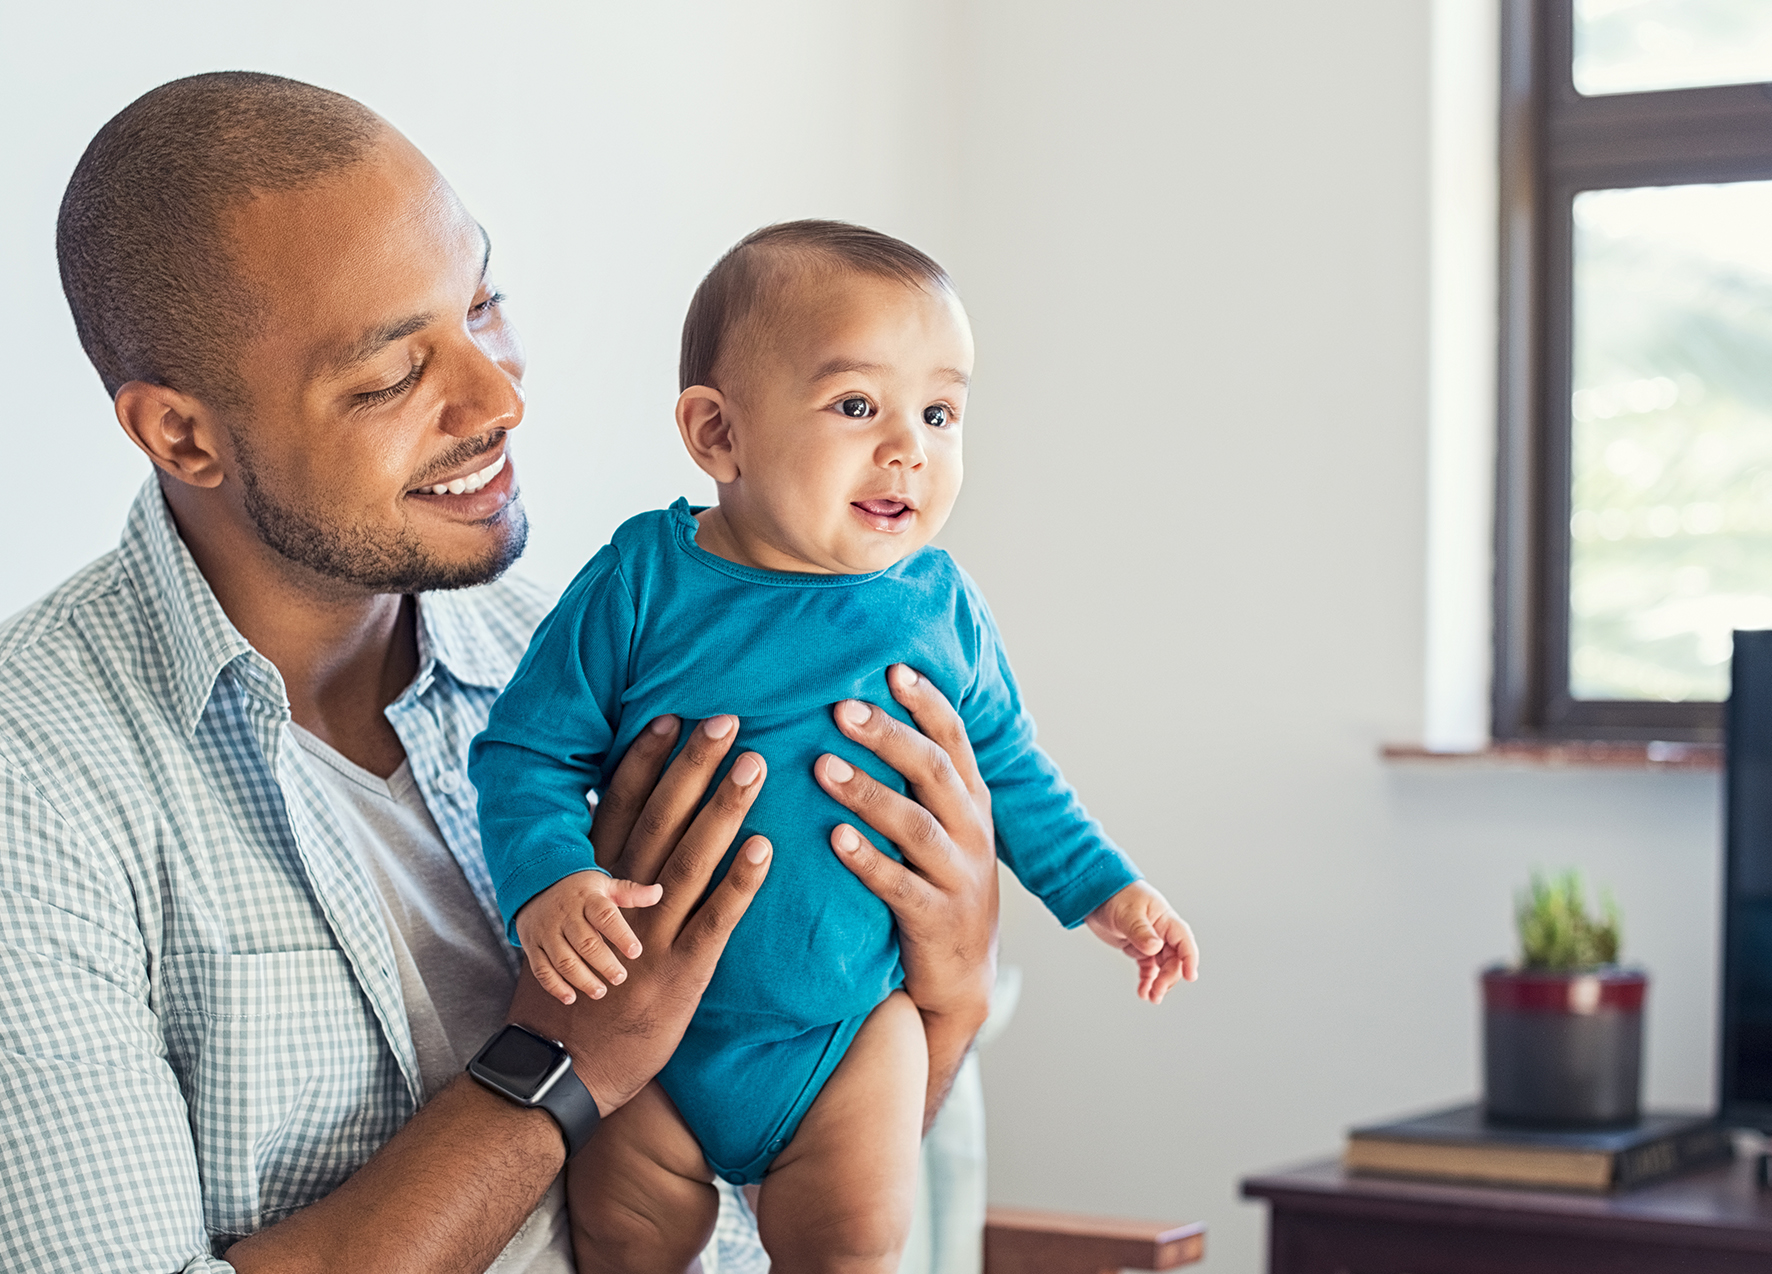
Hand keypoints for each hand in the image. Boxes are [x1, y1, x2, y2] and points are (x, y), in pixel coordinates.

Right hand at [507, 714, 771, 1115]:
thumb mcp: (567, 928)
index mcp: (591, 886)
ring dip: (722, 809)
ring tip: (753, 766)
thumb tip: (610, 831)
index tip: (668, 716)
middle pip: (659, 820)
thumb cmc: (570, 994)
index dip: (644, 762)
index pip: (618, 809)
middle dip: (691, 767)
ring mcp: (650, 937)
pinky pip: (715, 921)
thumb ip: (593, 881)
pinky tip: (764, 847)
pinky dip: (738, 883)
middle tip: (725, 719)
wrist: (561, 1069)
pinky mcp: (681, 974)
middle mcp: (619, 903)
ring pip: (690, 860)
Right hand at [514, 870, 663, 1005]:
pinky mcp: (532, 946)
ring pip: (563, 959)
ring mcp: (546, 932)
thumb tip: (659, 892)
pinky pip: (541, 969)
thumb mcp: (604, 884)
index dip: (621, 935)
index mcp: (587, 899)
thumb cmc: (580, 890)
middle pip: (585, 942)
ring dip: (582, 979)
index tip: (635, 952)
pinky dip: (554, 986)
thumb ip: (630, 893)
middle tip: (620, 978)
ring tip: (600, 991)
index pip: (605, 916)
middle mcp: (565, 915)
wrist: (533, 884)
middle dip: (603, 963)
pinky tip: (570, 998)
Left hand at [814, 664, 997, 1030]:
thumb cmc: (938, 882)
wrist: (963, 976)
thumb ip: (918, 779)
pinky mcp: (936, 919)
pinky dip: (868, 860)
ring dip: (868, 793)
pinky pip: (899, 885)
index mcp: (972, 800)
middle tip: (840, 708)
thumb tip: (867, 711)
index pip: (954, 739)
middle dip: (888, 736)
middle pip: (933, 772)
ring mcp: (958, 876)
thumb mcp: (944, 826)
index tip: (892, 668)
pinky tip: (836, 839)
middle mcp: (972, 831)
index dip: (926, 703)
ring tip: (823, 767)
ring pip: (916, 825)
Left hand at [1085, 881, 1198, 1003]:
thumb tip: (1155, 948)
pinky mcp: (1138, 948)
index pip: (1183, 940)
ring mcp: (1150, 941)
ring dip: (1159, 983)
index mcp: (1164, 919)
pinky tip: (1143, 991)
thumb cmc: (1115, 894)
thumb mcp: (1128, 913)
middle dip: (1168, 977)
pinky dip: (1147, 980)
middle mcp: (1161, 931)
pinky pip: (1148, 968)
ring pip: (1162, 966)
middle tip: (1157, 992)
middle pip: (1173, 959)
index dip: (1189, 958)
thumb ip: (1141, 931)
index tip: (1190, 976)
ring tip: (1152, 997)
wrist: (1095, 893)